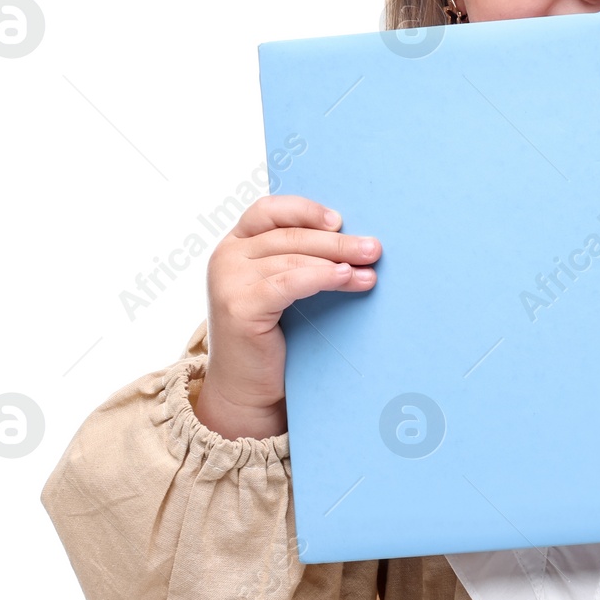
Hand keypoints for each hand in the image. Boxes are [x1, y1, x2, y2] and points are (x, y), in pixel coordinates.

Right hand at [195, 196, 380, 439]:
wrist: (246, 389)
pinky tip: (347, 278)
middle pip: (289, 235)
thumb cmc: (272, 336)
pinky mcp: (239, 307)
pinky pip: (290, 282)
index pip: (268, 210)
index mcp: (234, 244)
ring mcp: (228, 281)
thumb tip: (354, 238)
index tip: (340, 220)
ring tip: (370, 268)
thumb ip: (298, 258)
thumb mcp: (281, 286)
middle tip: (374, 247)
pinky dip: (322, 277)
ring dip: (338, 260)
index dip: (305, 210)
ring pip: (293, 258)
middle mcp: (225, 257)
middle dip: (337, 241)